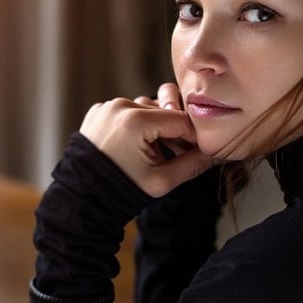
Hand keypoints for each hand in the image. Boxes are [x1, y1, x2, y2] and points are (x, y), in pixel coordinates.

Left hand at [80, 83, 215, 196]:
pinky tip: (135, 146)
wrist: (83, 196)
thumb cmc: (123, 190)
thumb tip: (220, 154)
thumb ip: (194, 164)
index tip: (201, 149)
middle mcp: (121, 106)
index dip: (195, 136)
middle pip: (164, 112)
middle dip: (175, 132)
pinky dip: (135, 124)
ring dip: (155, 126)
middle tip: (179, 153)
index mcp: (136, 120)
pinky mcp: (99, 111)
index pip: (181, 120)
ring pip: (146, 109)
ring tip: (154, 152)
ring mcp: (107, 106)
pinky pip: (127, 111)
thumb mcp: (162, 180)